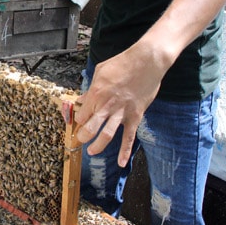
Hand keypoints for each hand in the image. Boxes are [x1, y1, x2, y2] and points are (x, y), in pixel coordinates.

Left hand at [75, 42, 165, 166]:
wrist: (147, 61)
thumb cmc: (123, 63)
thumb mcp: (101, 71)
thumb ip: (90, 88)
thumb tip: (81, 99)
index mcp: (96, 94)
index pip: (82, 114)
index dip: (78, 120)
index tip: (78, 123)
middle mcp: (107, 106)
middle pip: (90, 128)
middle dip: (82, 136)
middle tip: (80, 139)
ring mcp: (121, 112)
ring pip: (106, 135)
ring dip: (97, 146)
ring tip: (92, 151)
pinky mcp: (135, 116)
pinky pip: (129, 137)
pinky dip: (125, 151)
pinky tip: (122, 163)